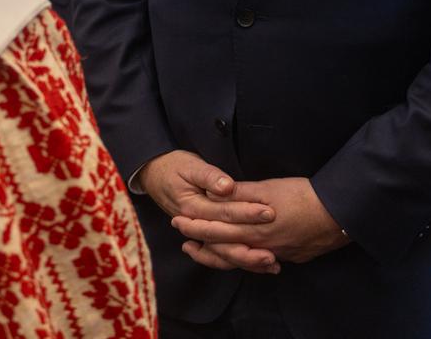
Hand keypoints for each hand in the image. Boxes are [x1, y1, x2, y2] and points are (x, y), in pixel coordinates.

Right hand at [137, 151, 279, 273]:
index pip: (224, 212)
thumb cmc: (174, 167)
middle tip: (276, 248)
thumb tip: (227, 186)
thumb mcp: (190, 166)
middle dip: (252, 244)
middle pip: (226, 240)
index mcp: (192, 207)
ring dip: (248, 260)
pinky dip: (240, 260)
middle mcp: (195, 225)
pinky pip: (222, 254)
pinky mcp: (205, 236)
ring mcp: (199, 234)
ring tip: (272, 263)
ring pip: (224, 254)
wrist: (154, 175)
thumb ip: (209, 176)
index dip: (247, 212)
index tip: (269, 212)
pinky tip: (260, 265)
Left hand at [171, 176, 347, 265]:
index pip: (216, 228)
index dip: (195, 225)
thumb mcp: (269, 187)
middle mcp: (261, 245)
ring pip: (240, 258)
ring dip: (219, 255)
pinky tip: (242, 258)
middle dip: (201, 242)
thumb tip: (215, 192)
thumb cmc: (304, 196)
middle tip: (182, 239)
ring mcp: (276, 253)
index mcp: (253, 227)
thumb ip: (241, 192)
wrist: (341, 214)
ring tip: (203, 252)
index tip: (178, 221)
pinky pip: (260, 261)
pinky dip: (246, 260)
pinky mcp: (289, 256)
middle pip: (224, 246)